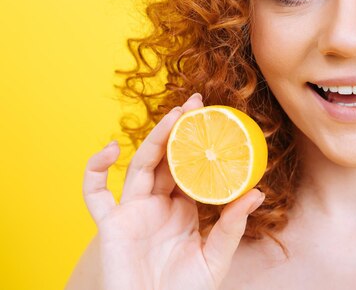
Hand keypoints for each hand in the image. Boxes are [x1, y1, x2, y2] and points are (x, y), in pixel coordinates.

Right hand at [83, 93, 264, 289]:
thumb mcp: (215, 258)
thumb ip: (232, 226)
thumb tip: (258, 192)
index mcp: (183, 211)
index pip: (190, 168)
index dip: (200, 145)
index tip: (216, 119)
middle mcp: (157, 206)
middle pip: (166, 158)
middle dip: (179, 129)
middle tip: (196, 102)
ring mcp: (132, 212)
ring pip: (140, 165)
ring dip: (154, 138)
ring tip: (176, 115)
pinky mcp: (110, 225)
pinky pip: (94, 193)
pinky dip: (94, 169)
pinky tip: (110, 148)